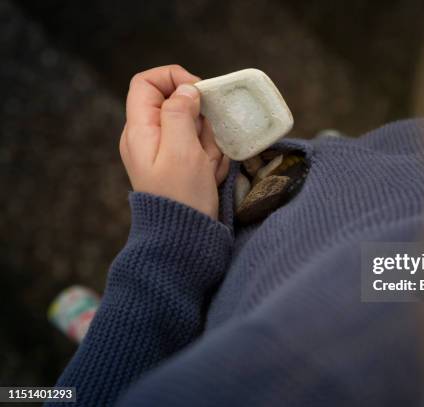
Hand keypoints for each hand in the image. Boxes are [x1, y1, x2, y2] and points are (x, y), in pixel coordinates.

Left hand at [120, 65, 229, 218]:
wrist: (185, 239)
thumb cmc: (182, 196)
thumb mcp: (182, 149)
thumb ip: (180, 112)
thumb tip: (187, 89)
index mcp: (140, 130)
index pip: (147, 82)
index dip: (173, 78)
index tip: (200, 93)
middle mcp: (148, 137)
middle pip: (178, 105)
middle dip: (201, 122)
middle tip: (204, 147)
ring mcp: (166, 152)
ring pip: (195, 127)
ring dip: (209, 144)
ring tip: (207, 168)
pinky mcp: (181, 165)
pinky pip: (202, 148)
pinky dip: (211, 159)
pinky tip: (209, 176)